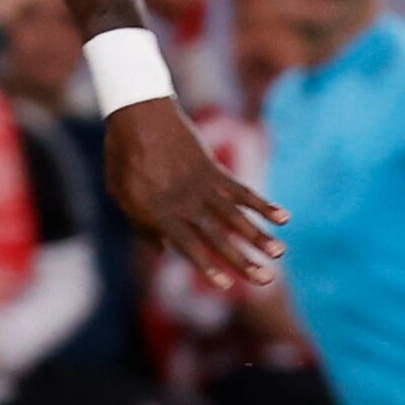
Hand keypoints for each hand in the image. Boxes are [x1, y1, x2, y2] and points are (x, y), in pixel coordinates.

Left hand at [104, 96, 286, 286]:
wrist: (138, 117)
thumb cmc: (123, 158)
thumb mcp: (120, 194)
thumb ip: (142, 225)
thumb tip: (161, 250)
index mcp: (159, 214)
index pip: (189, 248)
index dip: (209, 268)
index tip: (228, 286)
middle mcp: (184, 204)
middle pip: (218, 238)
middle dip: (243, 261)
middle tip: (266, 280)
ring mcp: (202, 187)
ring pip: (235, 217)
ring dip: (260, 237)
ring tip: (280, 254)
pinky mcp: (214, 170)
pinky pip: (242, 190)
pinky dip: (263, 205)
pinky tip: (284, 217)